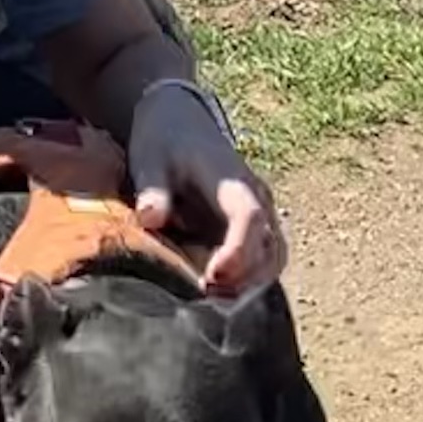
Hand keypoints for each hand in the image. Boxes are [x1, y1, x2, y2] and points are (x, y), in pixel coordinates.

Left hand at [126, 81, 282, 297]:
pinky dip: (248, 281)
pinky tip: (218, 295)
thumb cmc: (164, 139)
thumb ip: (153, 189)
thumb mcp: (149, 158)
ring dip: (250, 285)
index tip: (212, 277)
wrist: (179, 119)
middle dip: (246, 280)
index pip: (249, 217)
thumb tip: (152, 219)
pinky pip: (263, 260)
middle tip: (208, 300)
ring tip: (213, 303)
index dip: (237, 251)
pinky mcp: (252, 229)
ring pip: (273, 258)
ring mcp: (260, 215)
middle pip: (271, 247)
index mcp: (232, 180)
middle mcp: (257, 199)